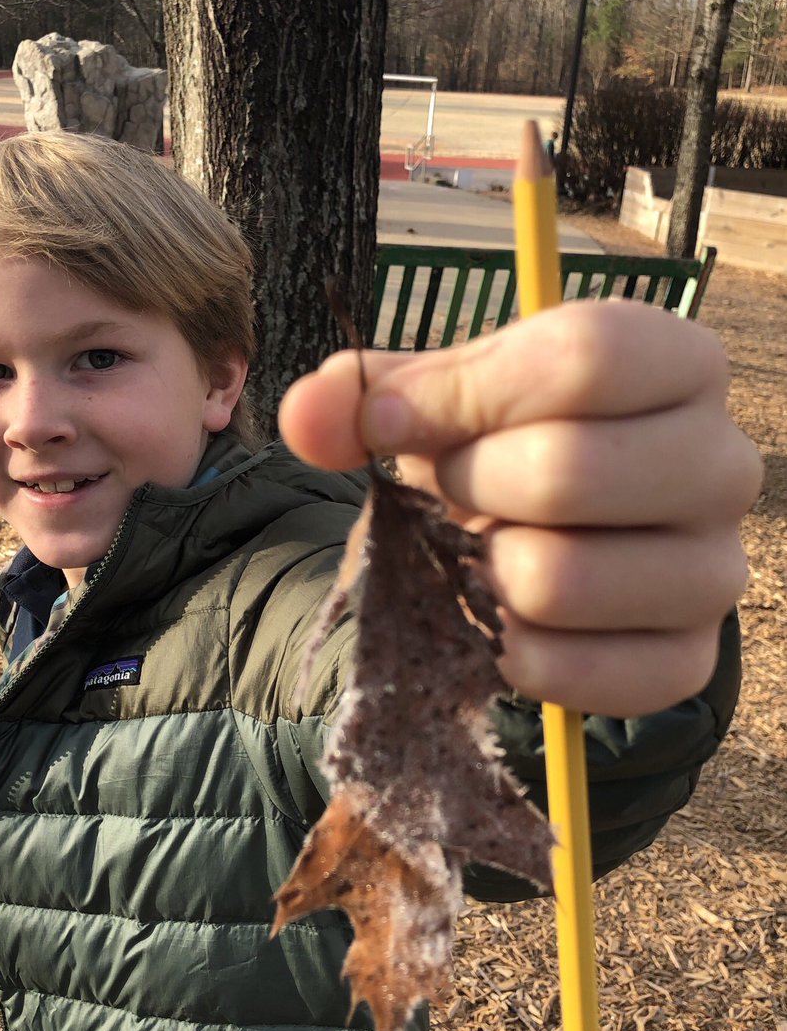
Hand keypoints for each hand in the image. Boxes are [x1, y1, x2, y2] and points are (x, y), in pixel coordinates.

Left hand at [279, 300, 761, 716]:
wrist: (540, 544)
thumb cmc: (498, 453)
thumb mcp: (438, 404)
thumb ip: (368, 396)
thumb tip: (310, 413)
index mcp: (674, 363)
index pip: (587, 358)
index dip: (462, 393)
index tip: (388, 420)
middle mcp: (720, 463)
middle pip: (570, 471)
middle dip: (469, 486)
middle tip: (452, 492)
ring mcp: (713, 570)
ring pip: (561, 579)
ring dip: (480, 571)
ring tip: (479, 552)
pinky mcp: (686, 660)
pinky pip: (575, 672)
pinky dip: (504, 650)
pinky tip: (497, 617)